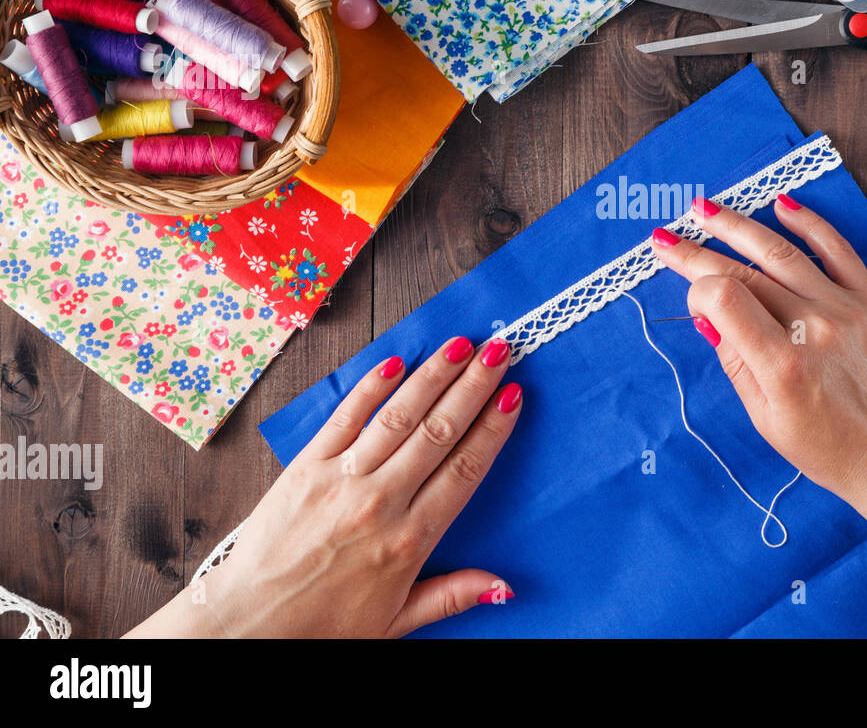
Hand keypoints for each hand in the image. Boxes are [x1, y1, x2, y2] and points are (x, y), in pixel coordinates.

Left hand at [126, 337, 522, 637]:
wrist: (248, 624)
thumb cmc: (322, 626)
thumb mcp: (395, 623)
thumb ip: (451, 595)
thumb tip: (504, 587)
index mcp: (409, 542)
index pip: (464, 471)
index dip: (492, 430)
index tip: (513, 397)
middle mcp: (380, 503)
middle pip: (438, 432)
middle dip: (473, 386)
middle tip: (498, 351)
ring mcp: (341, 480)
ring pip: (398, 417)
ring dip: (432, 376)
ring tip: (459, 345)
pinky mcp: (306, 468)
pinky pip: (345, 418)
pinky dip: (371, 388)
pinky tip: (395, 361)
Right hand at [650, 194, 866, 520]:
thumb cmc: (832, 451)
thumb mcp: (767, 420)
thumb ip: (735, 363)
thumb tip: (708, 315)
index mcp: (784, 365)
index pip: (724, 298)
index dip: (696, 290)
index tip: (691, 299)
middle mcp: (816, 329)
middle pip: (745, 272)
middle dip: (697, 251)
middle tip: (664, 237)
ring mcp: (847, 310)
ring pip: (782, 252)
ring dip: (737, 225)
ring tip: (704, 209)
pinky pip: (838, 251)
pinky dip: (809, 224)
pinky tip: (780, 205)